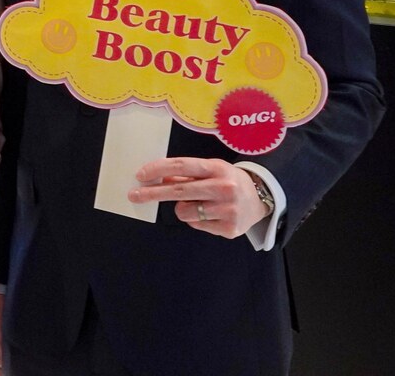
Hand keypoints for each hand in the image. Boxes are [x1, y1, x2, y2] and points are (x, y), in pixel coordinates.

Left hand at [128, 157, 269, 238]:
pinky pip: (196, 224)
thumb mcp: (210, 170)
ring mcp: (228, 209)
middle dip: (152, 193)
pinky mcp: (229, 229)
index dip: (158, 169)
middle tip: (133, 195)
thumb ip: (185, 174)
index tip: (140, 175)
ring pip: (184, 211)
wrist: (260, 199)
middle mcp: (224, 187)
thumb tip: (154, 176)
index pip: (181, 166)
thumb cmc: (227, 180)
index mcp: (217, 168)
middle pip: (178, 190)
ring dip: (182, 208)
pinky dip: (196, 219)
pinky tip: (211, 214)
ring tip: (198, 204)